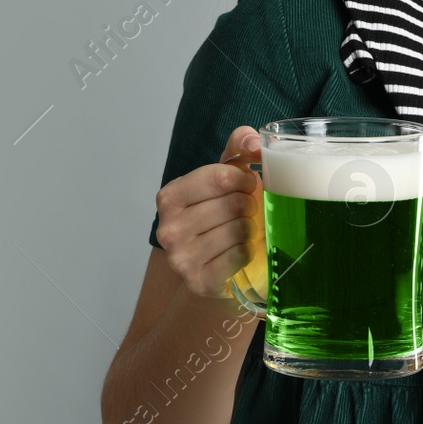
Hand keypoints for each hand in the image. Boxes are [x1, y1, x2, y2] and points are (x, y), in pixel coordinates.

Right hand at [154, 126, 265, 300]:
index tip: (248, 185)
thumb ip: (238, 148)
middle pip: (232, 204)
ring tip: (242, 230)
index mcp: (169, 196)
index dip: (244, 179)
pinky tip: (240, 250)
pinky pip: (239, 256)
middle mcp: (168, 228)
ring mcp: (181, 258)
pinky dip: (247, 251)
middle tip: (246, 210)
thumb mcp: (224, 176)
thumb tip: (254, 142)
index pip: (220, 177)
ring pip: (238, 230)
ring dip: (249, 229)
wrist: (213, 268)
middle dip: (248, 204)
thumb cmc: (220, 215)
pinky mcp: (199, 281)